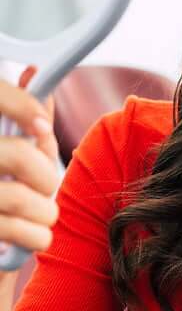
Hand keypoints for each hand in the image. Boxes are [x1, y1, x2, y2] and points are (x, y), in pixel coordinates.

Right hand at [0, 65, 58, 273]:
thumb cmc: (5, 194)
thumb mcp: (11, 151)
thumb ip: (25, 119)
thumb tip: (33, 73)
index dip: (21, 105)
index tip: (41, 125)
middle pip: (17, 154)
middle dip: (45, 175)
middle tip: (47, 187)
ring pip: (19, 196)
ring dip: (44, 211)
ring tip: (44, 216)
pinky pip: (13, 230)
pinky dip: (36, 237)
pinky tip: (35, 237)